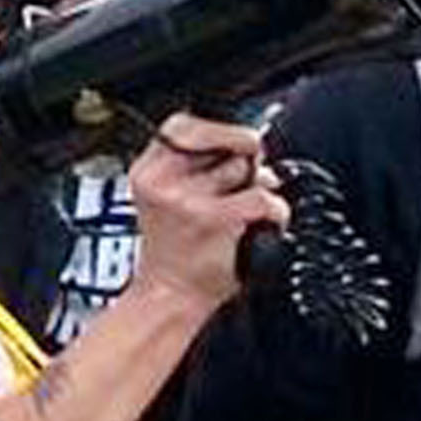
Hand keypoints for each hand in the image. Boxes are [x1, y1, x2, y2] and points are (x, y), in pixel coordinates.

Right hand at [123, 113, 275, 308]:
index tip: (236, 141)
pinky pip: (263, 200)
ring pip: (248, 170)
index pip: (183, 125)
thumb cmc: (175, 250)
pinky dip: (273, 215)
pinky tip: (258, 228)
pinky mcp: (215, 220)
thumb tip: (249, 139)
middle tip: (235, 186)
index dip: (217, 129)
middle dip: (242, 160)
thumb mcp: (166, 197)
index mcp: (146, 172)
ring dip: (257, 189)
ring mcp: (187, 201)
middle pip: (224, 142)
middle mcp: (162, 182)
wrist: (170, 296)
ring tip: (238, 214)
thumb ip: (197, 165)